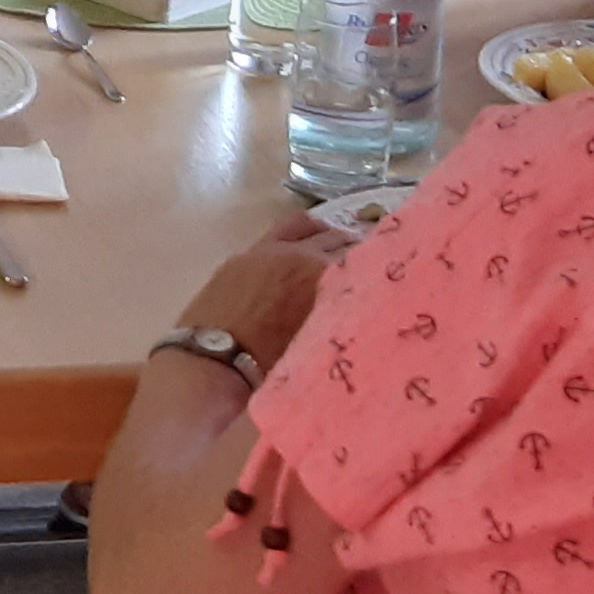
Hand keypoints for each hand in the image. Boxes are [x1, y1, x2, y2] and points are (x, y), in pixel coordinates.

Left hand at [178, 214, 356, 365]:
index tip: (382, 276)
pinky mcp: (246, 253)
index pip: (361, 261)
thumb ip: (336, 312)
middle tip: (366, 264)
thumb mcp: (315, 339)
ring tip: (338, 246)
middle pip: (337, 241)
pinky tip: (304, 244)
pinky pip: (282, 232)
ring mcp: (269, 249)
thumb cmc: (268, 365)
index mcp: (321, 276)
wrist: (211, 362)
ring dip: (327, 236)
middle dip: (354, 250)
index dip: (373, 269)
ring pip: (309, 228)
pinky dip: (300, 234)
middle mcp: (299, 253)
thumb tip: (352, 303)